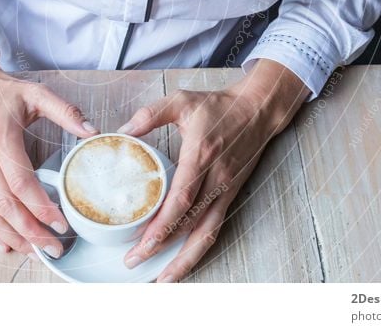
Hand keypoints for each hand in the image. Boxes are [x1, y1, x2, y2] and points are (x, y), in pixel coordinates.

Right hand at [0, 47, 98, 258]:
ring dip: (11, 238)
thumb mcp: (36, 94)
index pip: (22, 184)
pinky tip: (2, 244)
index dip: (42, 209)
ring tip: (34, 252)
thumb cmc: (2, 92)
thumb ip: (65, 112)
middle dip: (31, 233)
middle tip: (54, 249)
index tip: (61, 224)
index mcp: (1, 141)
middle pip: (6, 207)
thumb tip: (94, 130)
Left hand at [119, 58, 309, 281]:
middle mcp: (215, 179)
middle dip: (162, 248)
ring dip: (184, 259)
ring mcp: (225, 190)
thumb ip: (151, 114)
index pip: (181, 199)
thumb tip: (122, 130)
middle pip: (190, 224)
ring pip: (206, 234)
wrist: (257, 109)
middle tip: (134, 261)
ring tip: (161, 279)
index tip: (141, 242)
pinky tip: (183, 261)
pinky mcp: (230, 195)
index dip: (162, 224)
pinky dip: (199, 248)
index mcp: (201, 156)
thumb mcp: (182, 101)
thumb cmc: (219, 106)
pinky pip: (214, 227)